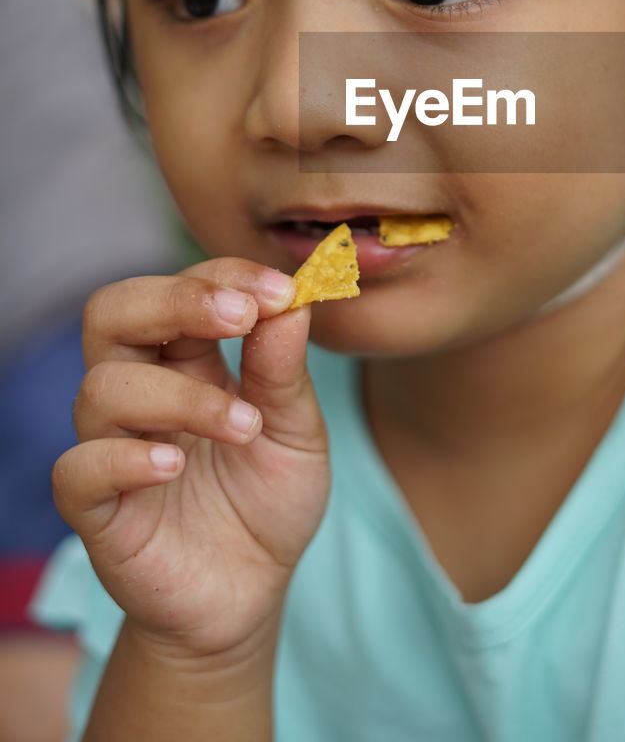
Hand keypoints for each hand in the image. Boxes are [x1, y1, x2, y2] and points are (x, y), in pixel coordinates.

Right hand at [52, 259, 328, 658]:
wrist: (251, 595)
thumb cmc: (268, 502)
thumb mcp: (297, 431)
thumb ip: (286, 370)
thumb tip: (292, 300)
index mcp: (186, 361)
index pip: (180, 289)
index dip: (223, 277)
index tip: (279, 291)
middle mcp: (140, 392)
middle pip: (112, 312)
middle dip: (174, 301)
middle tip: (239, 317)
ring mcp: (113, 447)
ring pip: (102, 387)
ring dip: (180, 395)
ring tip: (244, 426)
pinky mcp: (98, 512)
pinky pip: (78, 469)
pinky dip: (124, 458)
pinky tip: (175, 466)